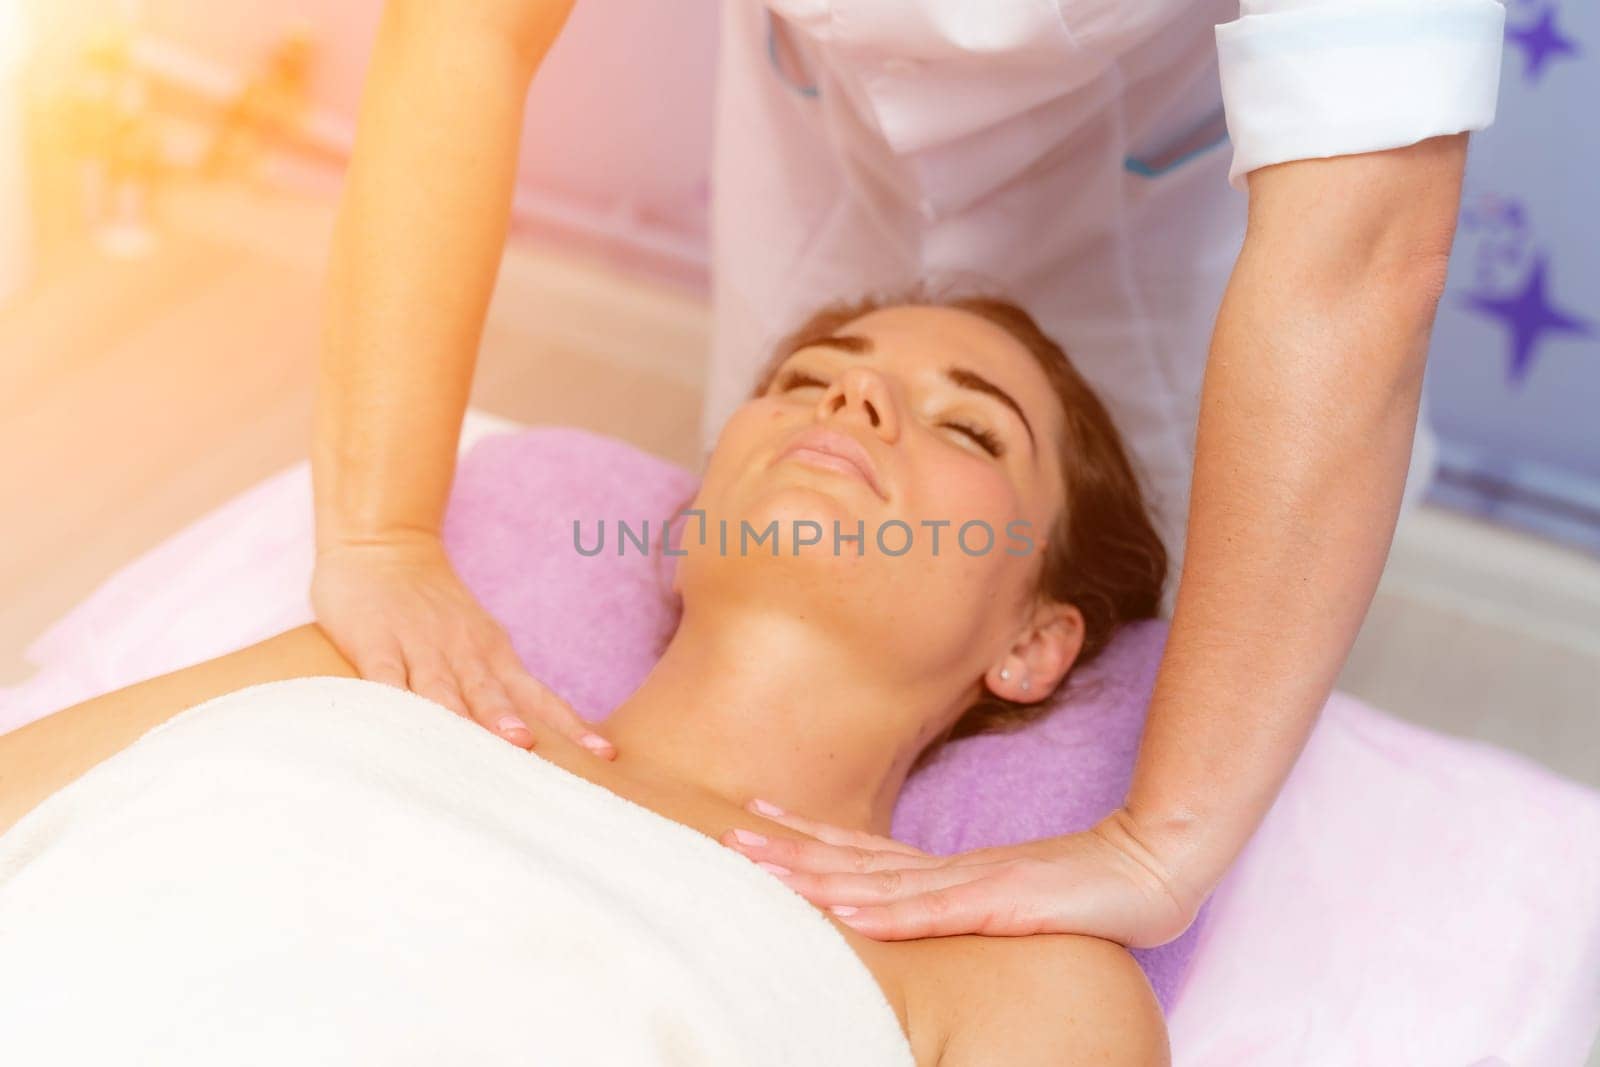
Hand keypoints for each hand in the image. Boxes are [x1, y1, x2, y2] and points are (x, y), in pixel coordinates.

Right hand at [311, 533, 614, 758]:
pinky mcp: (375, 642)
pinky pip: (384, 673)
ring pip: (441, 686)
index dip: (569, 726)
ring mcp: (419, 646)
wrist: (383, 546)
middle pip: (491, 693)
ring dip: (459, 712)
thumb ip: (501, 689)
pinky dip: (392, 696)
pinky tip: (396, 720)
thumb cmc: (435, 609)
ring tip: (466, 738)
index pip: (539, 698)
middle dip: (509, 722)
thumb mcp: (479, 642)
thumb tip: (537, 744)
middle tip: (530, 749)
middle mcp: (463, 652)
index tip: (603, 756)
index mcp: (494, 656)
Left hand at [723, 801, 1198, 947]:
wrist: (1148, 870)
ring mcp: (970, 883)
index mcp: (945, 868)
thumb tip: (906, 908)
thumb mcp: (1004, 898)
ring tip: (761, 866)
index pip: (860, 852)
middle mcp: (946, 869)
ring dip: (815, 875)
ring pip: (876, 881)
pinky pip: (930, 912)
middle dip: (788, 848)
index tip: (753, 819)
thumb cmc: (1081, 891)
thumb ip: (958, 900)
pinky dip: (884, 912)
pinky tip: (844, 911)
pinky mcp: (998, 903)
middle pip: (853, 858)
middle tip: (728, 834)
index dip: (805, 837)